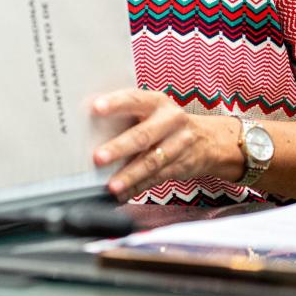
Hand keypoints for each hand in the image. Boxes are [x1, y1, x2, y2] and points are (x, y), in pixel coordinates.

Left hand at [90, 89, 232, 200]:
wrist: (208, 140)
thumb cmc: (165, 121)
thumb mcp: (152, 109)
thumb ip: (127, 114)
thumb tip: (87, 125)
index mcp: (157, 102)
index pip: (134, 99)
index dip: (115, 103)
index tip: (96, 108)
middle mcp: (170, 121)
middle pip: (143, 135)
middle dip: (119, 148)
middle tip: (98, 157)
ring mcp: (178, 144)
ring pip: (151, 162)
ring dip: (129, 175)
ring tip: (111, 186)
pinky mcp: (180, 166)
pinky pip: (156, 179)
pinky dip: (137, 188)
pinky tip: (122, 195)